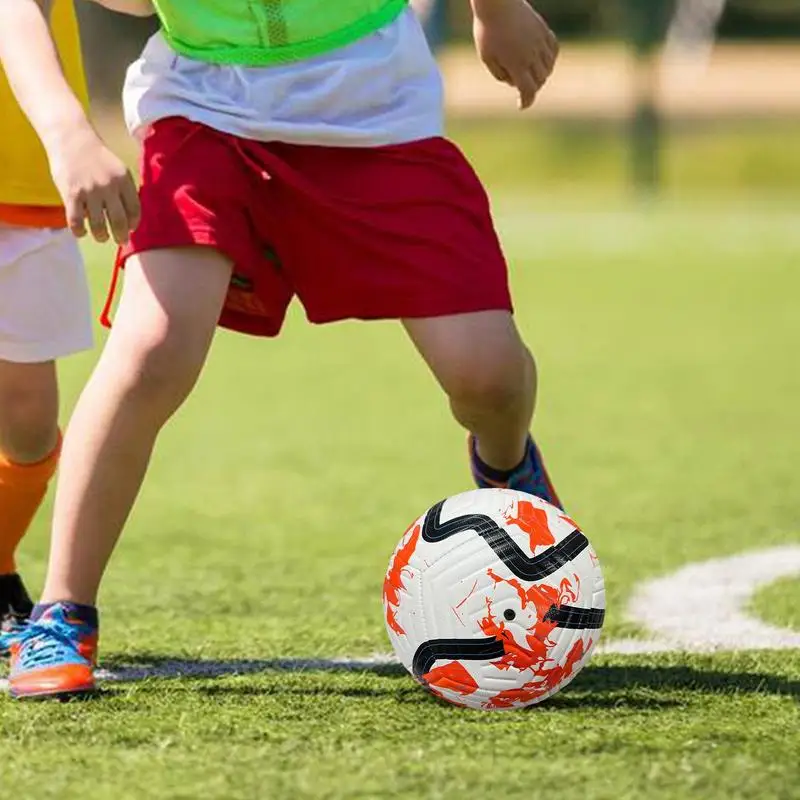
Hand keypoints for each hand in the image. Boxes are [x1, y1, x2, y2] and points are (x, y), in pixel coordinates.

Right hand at [46, 122, 140, 243]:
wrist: (71, 139)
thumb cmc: (97, 157)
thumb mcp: (119, 169)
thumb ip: (125, 190)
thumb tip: (131, 217)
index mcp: (124, 180)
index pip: (134, 210)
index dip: (134, 224)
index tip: (130, 229)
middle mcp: (109, 187)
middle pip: (119, 221)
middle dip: (121, 236)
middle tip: (120, 241)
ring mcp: (89, 191)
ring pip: (99, 225)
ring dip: (102, 236)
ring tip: (102, 237)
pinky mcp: (71, 194)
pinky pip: (76, 221)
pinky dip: (80, 232)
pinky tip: (81, 232)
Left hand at [472, 0, 558, 109]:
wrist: (497, 3)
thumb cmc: (487, 30)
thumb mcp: (487, 57)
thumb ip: (499, 74)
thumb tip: (514, 83)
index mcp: (516, 64)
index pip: (528, 90)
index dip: (526, 101)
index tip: (522, 105)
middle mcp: (531, 55)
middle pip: (540, 81)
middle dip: (532, 87)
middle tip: (521, 86)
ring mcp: (539, 42)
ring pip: (548, 67)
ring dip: (541, 74)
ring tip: (530, 73)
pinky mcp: (543, 30)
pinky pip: (553, 50)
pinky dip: (550, 59)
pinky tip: (542, 60)